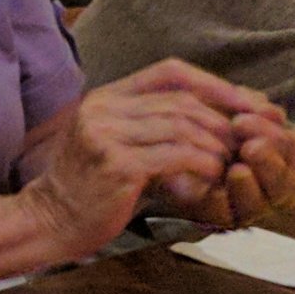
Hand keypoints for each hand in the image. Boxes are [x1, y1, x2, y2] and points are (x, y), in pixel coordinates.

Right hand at [22, 59, 287, 252]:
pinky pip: (176, 155)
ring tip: (228, 164)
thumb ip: (152, 125)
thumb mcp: (115, 143)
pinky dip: (203, 165)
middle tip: (244, 144)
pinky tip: (212, 178)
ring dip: (215, 146)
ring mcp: (106, 135)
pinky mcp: (117, 164)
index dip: (213, 84)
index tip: (244, 104)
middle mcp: (102, 109)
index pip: (169, 71)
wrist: (49, 221)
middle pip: (181, 101)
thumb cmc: (90, 188)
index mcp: (104, 97)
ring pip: (182, 126)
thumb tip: (213, 115)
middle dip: (222, 121)